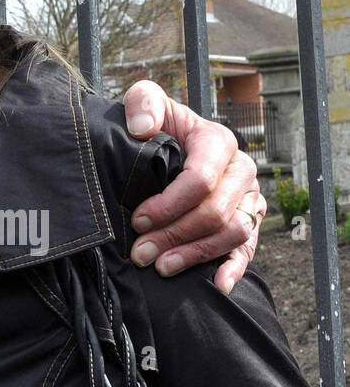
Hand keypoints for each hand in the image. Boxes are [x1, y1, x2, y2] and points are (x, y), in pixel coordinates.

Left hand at [122, 80, 262, 293]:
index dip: (169, 204)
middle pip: (216, 211)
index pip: (200, 179)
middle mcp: (240, 170)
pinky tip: (217, 284)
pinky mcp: (247, 219)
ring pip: (233, 232)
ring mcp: (247, 197)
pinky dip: (235, 267)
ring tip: (161, 266)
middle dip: (176, 235)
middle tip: (141, 253)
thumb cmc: (155, 123)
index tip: (138, 219)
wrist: (166, 141)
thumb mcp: (146, 102)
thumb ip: (142, 104)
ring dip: (197, 254)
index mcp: (217, 141)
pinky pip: (249, 247)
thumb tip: (143, 127)